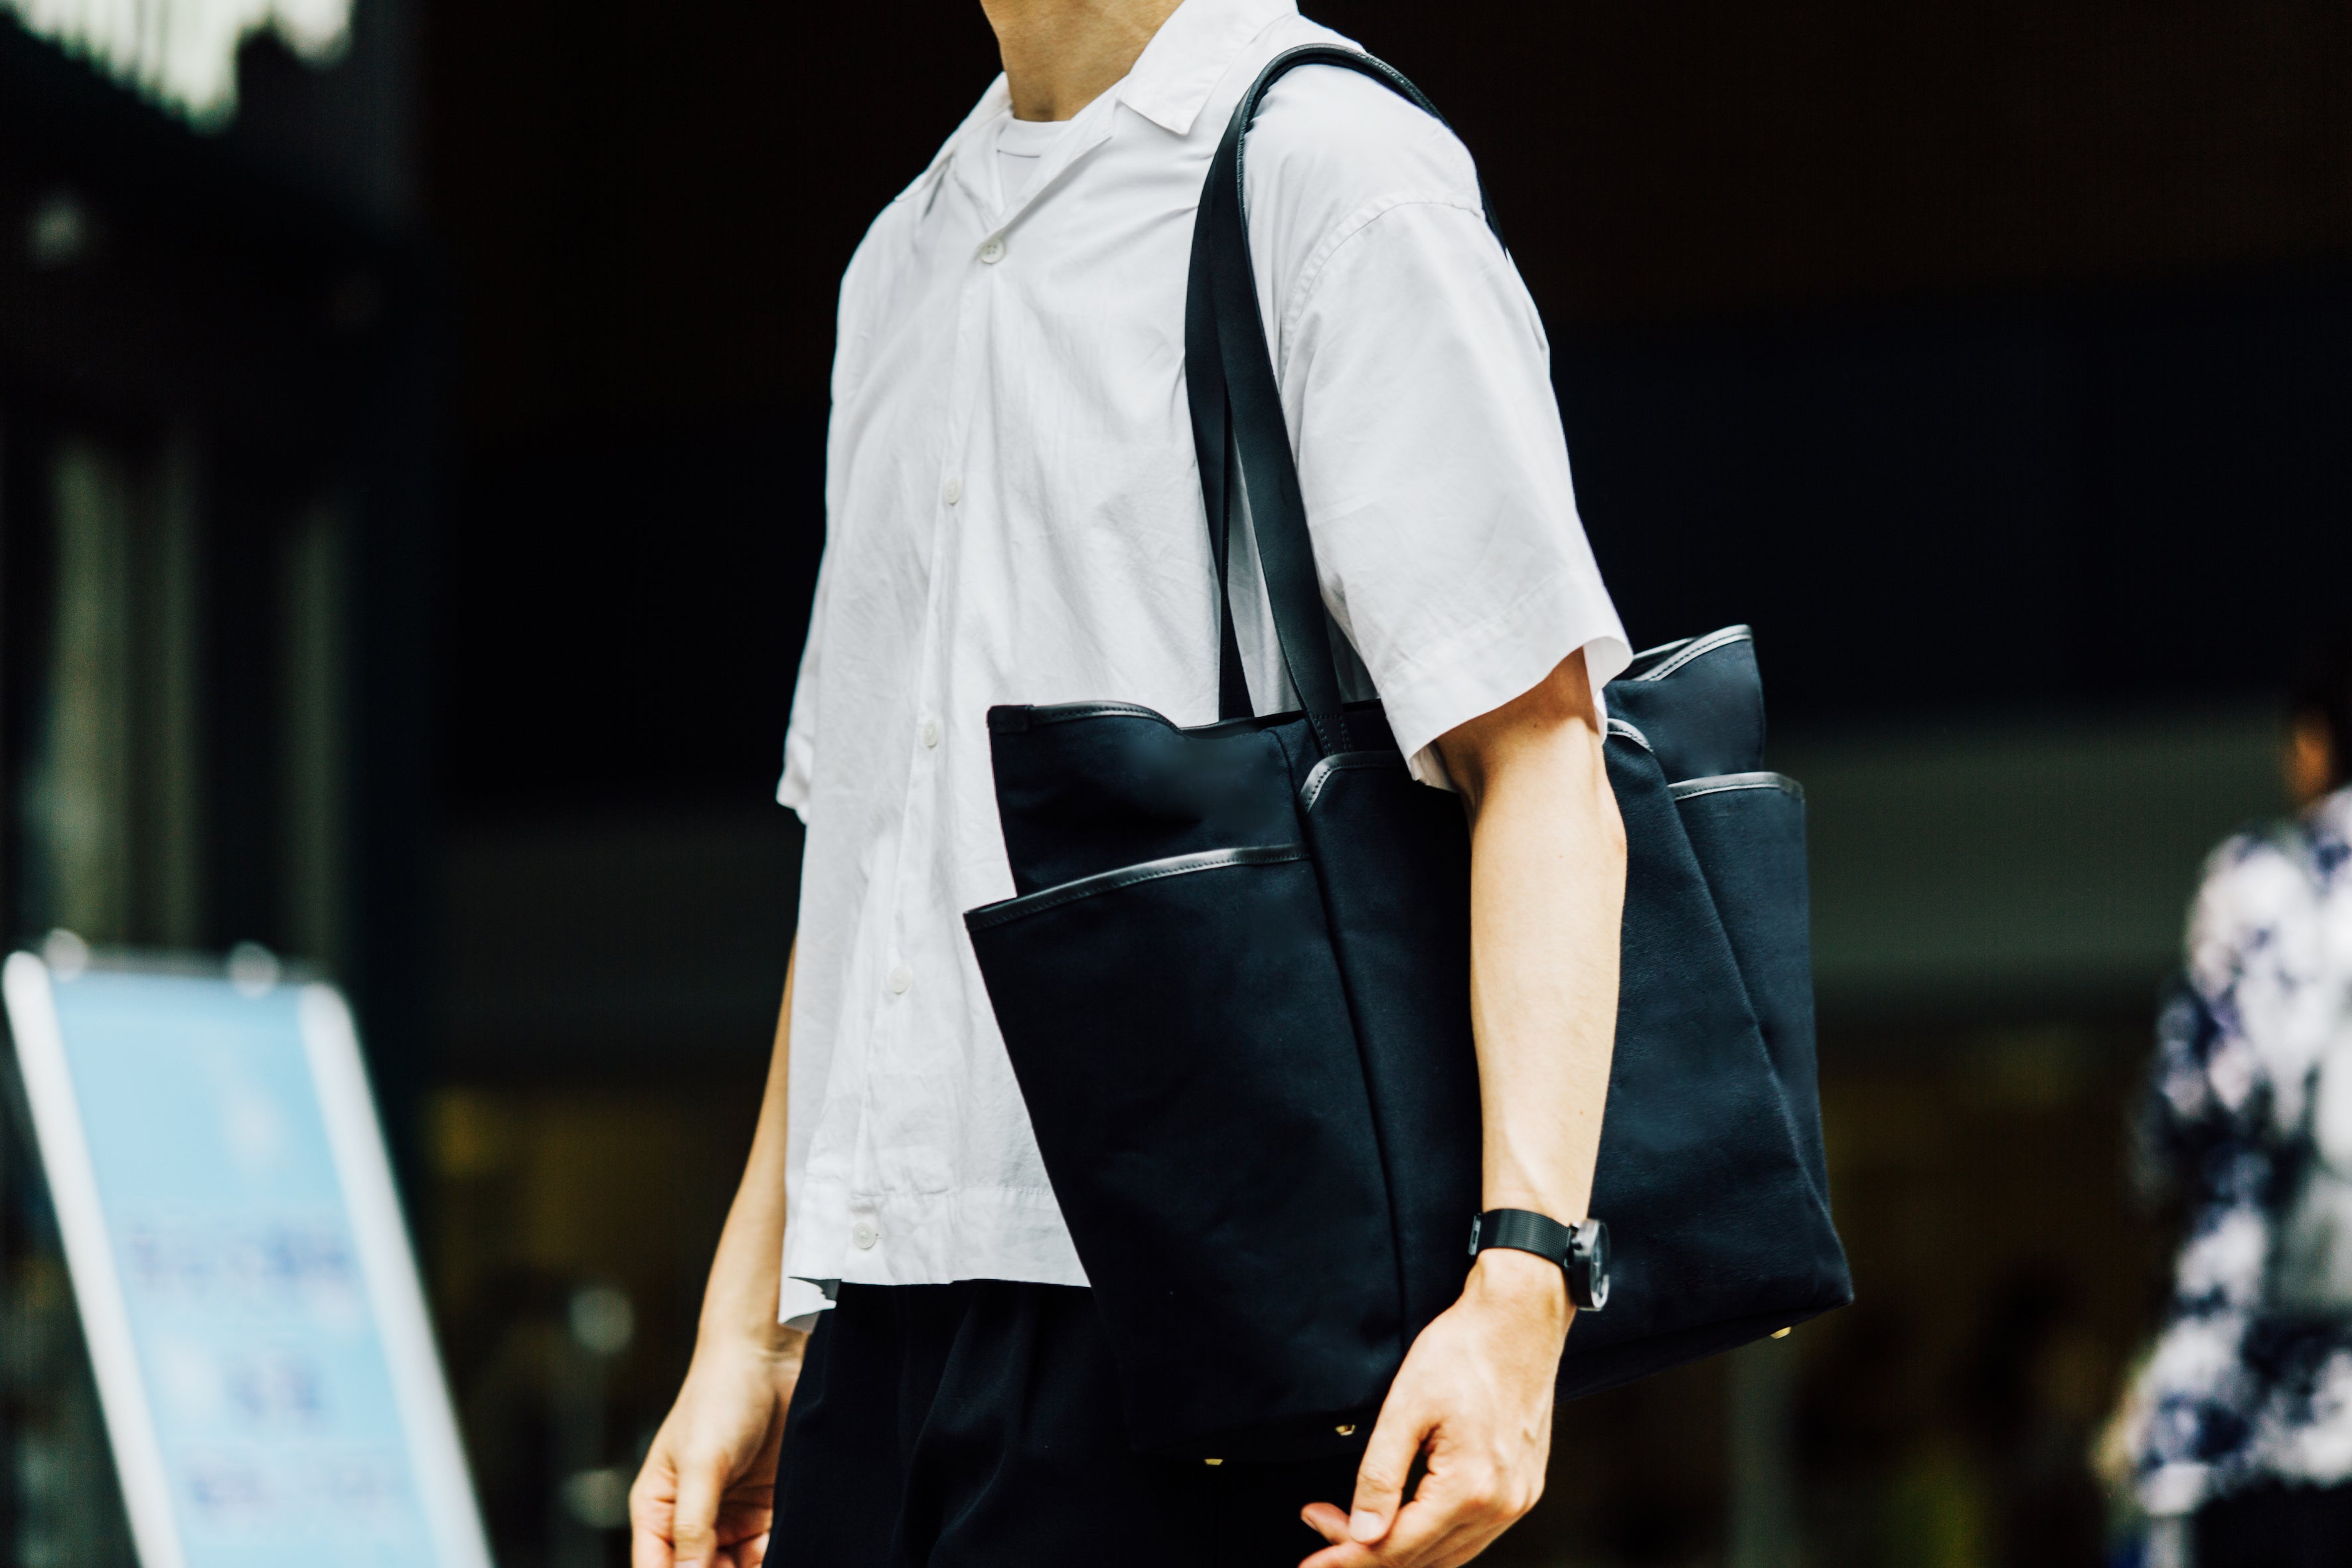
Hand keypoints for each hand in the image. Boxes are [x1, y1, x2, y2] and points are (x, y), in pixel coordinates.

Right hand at [630, 1327, 806, 1567]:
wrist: (768, 1358)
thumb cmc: (719, 1398)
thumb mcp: (702, 1464)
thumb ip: (692, 1524)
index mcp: (658, 1509)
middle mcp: (691, 1517)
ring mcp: (729, 1513)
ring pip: (736, 1566)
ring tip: (764, 1555)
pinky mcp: (764, 1506)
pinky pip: (767, 1548)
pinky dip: (774, 1555)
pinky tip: (787, 1551)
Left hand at [1299, 1250, 1568, 1566]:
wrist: (1517, 1319)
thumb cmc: (1464, 1351)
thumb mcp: (1406, 1407)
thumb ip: (1380, 1476)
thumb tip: (1362, 1532)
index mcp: (1471, 1488)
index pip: (1397, 1549)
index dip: (1347, 1557)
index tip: (1312, 1560)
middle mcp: (1502, 1505)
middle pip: (1422, 1559)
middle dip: (1364, 1552)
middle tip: (1322, 1527)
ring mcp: (1518, 1499)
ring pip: (1449, 1555)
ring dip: (1398, 1548)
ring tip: (1352, 1526)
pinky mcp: (1524, 1487)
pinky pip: (1472, 1534)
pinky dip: (1432, 1536)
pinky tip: (1403, 1518)